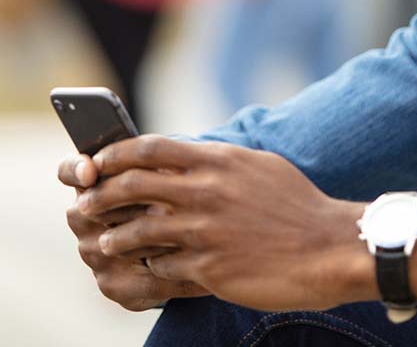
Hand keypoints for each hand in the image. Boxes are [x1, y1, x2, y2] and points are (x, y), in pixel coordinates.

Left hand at [78, 136, 371, 311]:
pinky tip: (146, 268)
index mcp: (219, 160)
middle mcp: (207, 191)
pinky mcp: (210, 267)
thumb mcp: (259, 167)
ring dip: (113, 237)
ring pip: (137, 230)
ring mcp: (206, 230)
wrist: (329, 248)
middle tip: (86, 205)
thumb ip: (219, 161)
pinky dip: (148, 266)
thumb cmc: (297, 206)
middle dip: (99, 195)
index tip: (97, 162)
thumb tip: (188, 156)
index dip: (115, 154)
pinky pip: (162, 266)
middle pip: (131, 186)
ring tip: (104, 243)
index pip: (150, 148)